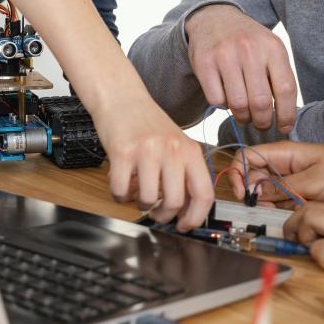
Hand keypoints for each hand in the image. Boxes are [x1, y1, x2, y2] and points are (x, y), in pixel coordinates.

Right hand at [90, 92, 214, 230]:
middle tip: (155, 212)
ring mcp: (147, 151)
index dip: (195, 217)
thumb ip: (184, 173)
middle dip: (163, 215)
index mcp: (191, 151)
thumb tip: (186, 211)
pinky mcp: (122, 152)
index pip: (204, 194)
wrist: (123, 98)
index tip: (184, 225)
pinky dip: (119, 195)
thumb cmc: (149, 125)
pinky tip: (121, 184)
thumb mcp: (177, 145)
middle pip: (174, 202)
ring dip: (139, 203)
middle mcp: (172, 150)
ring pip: (146, 199)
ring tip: (136, 191)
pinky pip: (121, 191)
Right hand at [184, 4, 297, 133]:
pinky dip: (222, 105)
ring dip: (242, 117)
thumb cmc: (249, 42)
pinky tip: (226, 96)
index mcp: (273, 48)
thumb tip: (286, 118)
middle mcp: (249, 49)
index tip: (284, 127)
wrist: (215, 19)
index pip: (286, 89)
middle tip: (261, 124)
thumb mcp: (270, 51)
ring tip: (244, 114)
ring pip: (238, 104)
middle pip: (261, 102)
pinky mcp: (204, 63)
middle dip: (263, 121)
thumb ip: (279, 78)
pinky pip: (216, 100)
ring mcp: (225, 55)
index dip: (286, 115)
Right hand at [231, 141, 323, 205]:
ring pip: (265, 193)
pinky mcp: (299, 194)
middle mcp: (283, 166)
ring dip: (268, 204)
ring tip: (283, 209)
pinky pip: (280, 203)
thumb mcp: (311, 181)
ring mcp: (290, 181)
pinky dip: (280, 210)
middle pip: (253, 178)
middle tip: (262, 206)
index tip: (242, 192)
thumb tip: (254, 192)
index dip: (239, 173)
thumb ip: (280, 188)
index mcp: (283, 153)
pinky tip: (291, 212)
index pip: (247, 157)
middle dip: (253, 193)